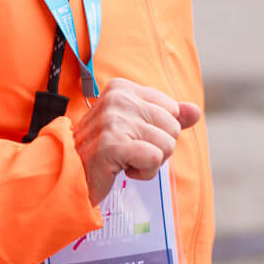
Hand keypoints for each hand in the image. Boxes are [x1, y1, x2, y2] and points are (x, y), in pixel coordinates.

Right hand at [73, 78, 201, 205]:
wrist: (68, 175)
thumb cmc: (103, 152)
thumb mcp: (136, 127)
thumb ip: (168, 117)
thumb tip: (195, 111)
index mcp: (123, 88)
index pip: (172, 109)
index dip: (159, 132)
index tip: (133, 138)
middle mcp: (118, 98)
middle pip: (173, 128)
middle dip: (157, 148)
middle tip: (129, 153)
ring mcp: (113, 120)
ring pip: (166, 145)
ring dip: (149, 163)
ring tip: (124, 161)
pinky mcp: (111, 144)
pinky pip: (154, 159)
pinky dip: (144, 172)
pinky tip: (122, 170)